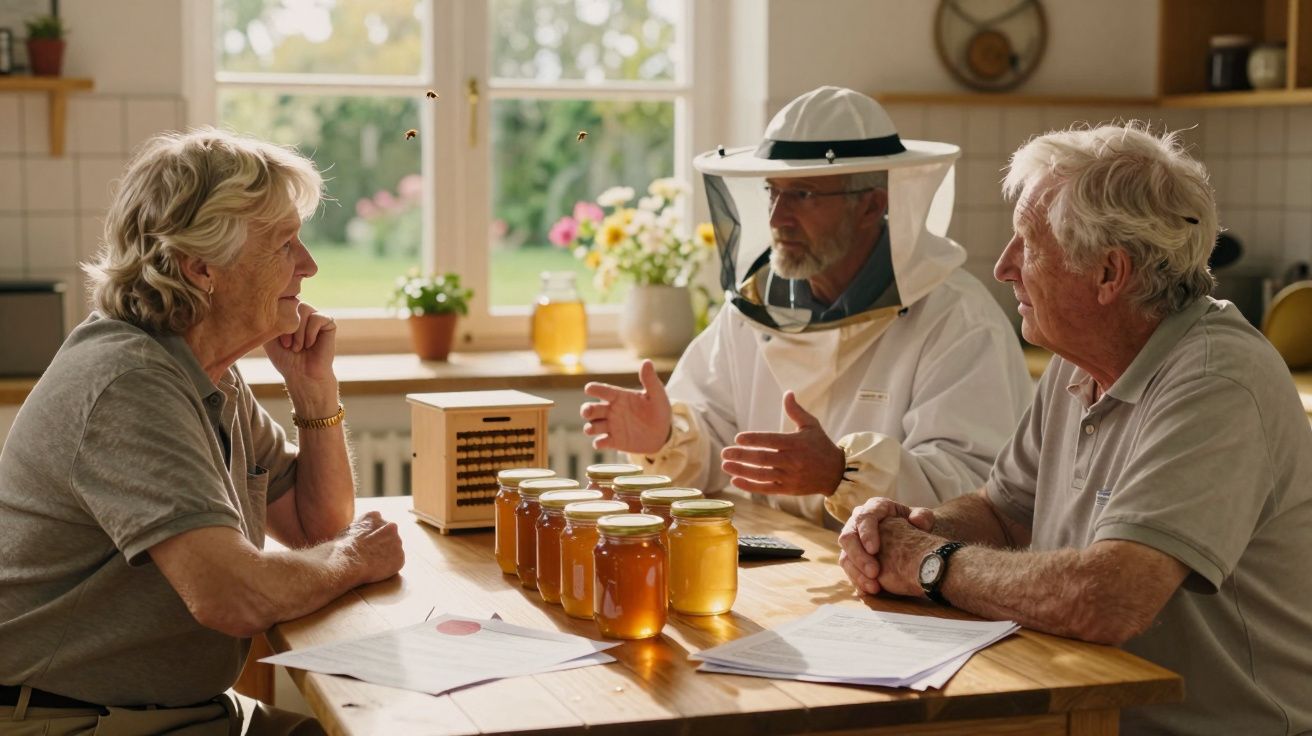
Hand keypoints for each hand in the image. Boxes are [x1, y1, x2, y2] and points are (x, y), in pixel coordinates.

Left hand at [264, 302, 337, 411]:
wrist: (302, 375)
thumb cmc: (285, 359)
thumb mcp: (268, 336)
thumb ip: (268, 317)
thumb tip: (266, 300)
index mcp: (288, 313)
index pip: (281, 301)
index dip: (278, 320)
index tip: (279, 342)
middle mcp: (302, 312)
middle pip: (292, 304)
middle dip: (288, 327)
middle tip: (287, 346)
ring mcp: (315, 316)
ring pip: (304, 309)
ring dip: (298, 332)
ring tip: (298, 347)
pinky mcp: (328, 322)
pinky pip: (317, 317)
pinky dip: (310, 333)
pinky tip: (311, 345)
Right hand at [340, 511, 404, 585]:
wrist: (348, 561)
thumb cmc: (342, 549)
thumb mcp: (347, 530)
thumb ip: (359, 529)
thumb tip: (358, 534)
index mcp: (375, 517)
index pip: (378, 524)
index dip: (373, 535)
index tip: (368, 544)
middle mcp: (390, 526)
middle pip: (390, 535)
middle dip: (383, 544)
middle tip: (372, 555)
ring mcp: (397, 542)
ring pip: (394, 549)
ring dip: (387, 555)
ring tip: (372, 563)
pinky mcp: (400, 557)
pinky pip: (397, 563)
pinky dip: (390, 567)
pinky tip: (377, 569)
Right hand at [580, 360, 672, 453]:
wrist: (663, 433)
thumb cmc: (659, 411)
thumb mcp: (657, 395)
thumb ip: (650, 380)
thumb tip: (647, 362)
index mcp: (619, 397)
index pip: (604, 391)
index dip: (595, 389)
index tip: (589, 388)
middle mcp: (612, 411)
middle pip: (592, 409)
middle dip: (586, 410)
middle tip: (587, 411)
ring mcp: (611, 426)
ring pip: (593, 426)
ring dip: (589, 427)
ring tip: (591, 429)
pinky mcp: (614, 441)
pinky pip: (601, 442)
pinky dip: (599, 442)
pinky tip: (601, 442)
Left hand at [719, 392, 843, 496]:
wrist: (836, 473)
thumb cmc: (821, 445)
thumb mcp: (811, 425)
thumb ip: (796, 411)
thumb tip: (787, 393)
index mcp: (796, 443)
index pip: (772, 441)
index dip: (754, 439)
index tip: (738, 438)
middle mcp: (792, 461)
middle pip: (763, 459)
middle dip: (742, 456)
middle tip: (724, 452)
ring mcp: (790, 477)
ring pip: (762, 475)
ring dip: (742, 471)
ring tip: (725, 465)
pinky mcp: (788, 489)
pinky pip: (767, 488)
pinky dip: (750, 486)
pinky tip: (736, 480)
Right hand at [838, 497, 934, 594]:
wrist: (912, 539)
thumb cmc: (916, 527)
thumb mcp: (923, 519)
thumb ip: (924, 517)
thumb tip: (917, 521)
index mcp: (875, 508)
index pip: (864, 517)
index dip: (866, 533)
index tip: (875, 550)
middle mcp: (858, 522)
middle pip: (848, 537)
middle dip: (859, 557)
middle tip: (874, 573)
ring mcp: (853, 541)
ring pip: (845, 556)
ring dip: (857, 573)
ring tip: (874, 587)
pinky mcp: (852, 559)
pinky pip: (849, 570)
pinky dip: (859, 581)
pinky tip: (870, 590)